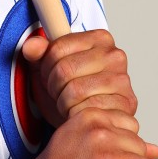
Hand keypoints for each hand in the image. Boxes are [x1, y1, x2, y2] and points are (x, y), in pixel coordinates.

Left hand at [21, 29, 136, 127]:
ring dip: (63, 102)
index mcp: (99, 38)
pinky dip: (76, 114)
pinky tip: (78, 113)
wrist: (85, 120)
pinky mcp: (125, 104)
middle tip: (57, 92)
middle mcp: (115, 55)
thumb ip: (37, 53)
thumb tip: (32, 45)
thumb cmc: (68, 90)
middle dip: (53, 85)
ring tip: (67, 102)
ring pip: (75, 90)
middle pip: (65, 69)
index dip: (46, 65)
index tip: (49, 73)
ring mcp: (122, 80)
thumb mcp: (48, 68)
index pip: (58, 48)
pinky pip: (89, 110)